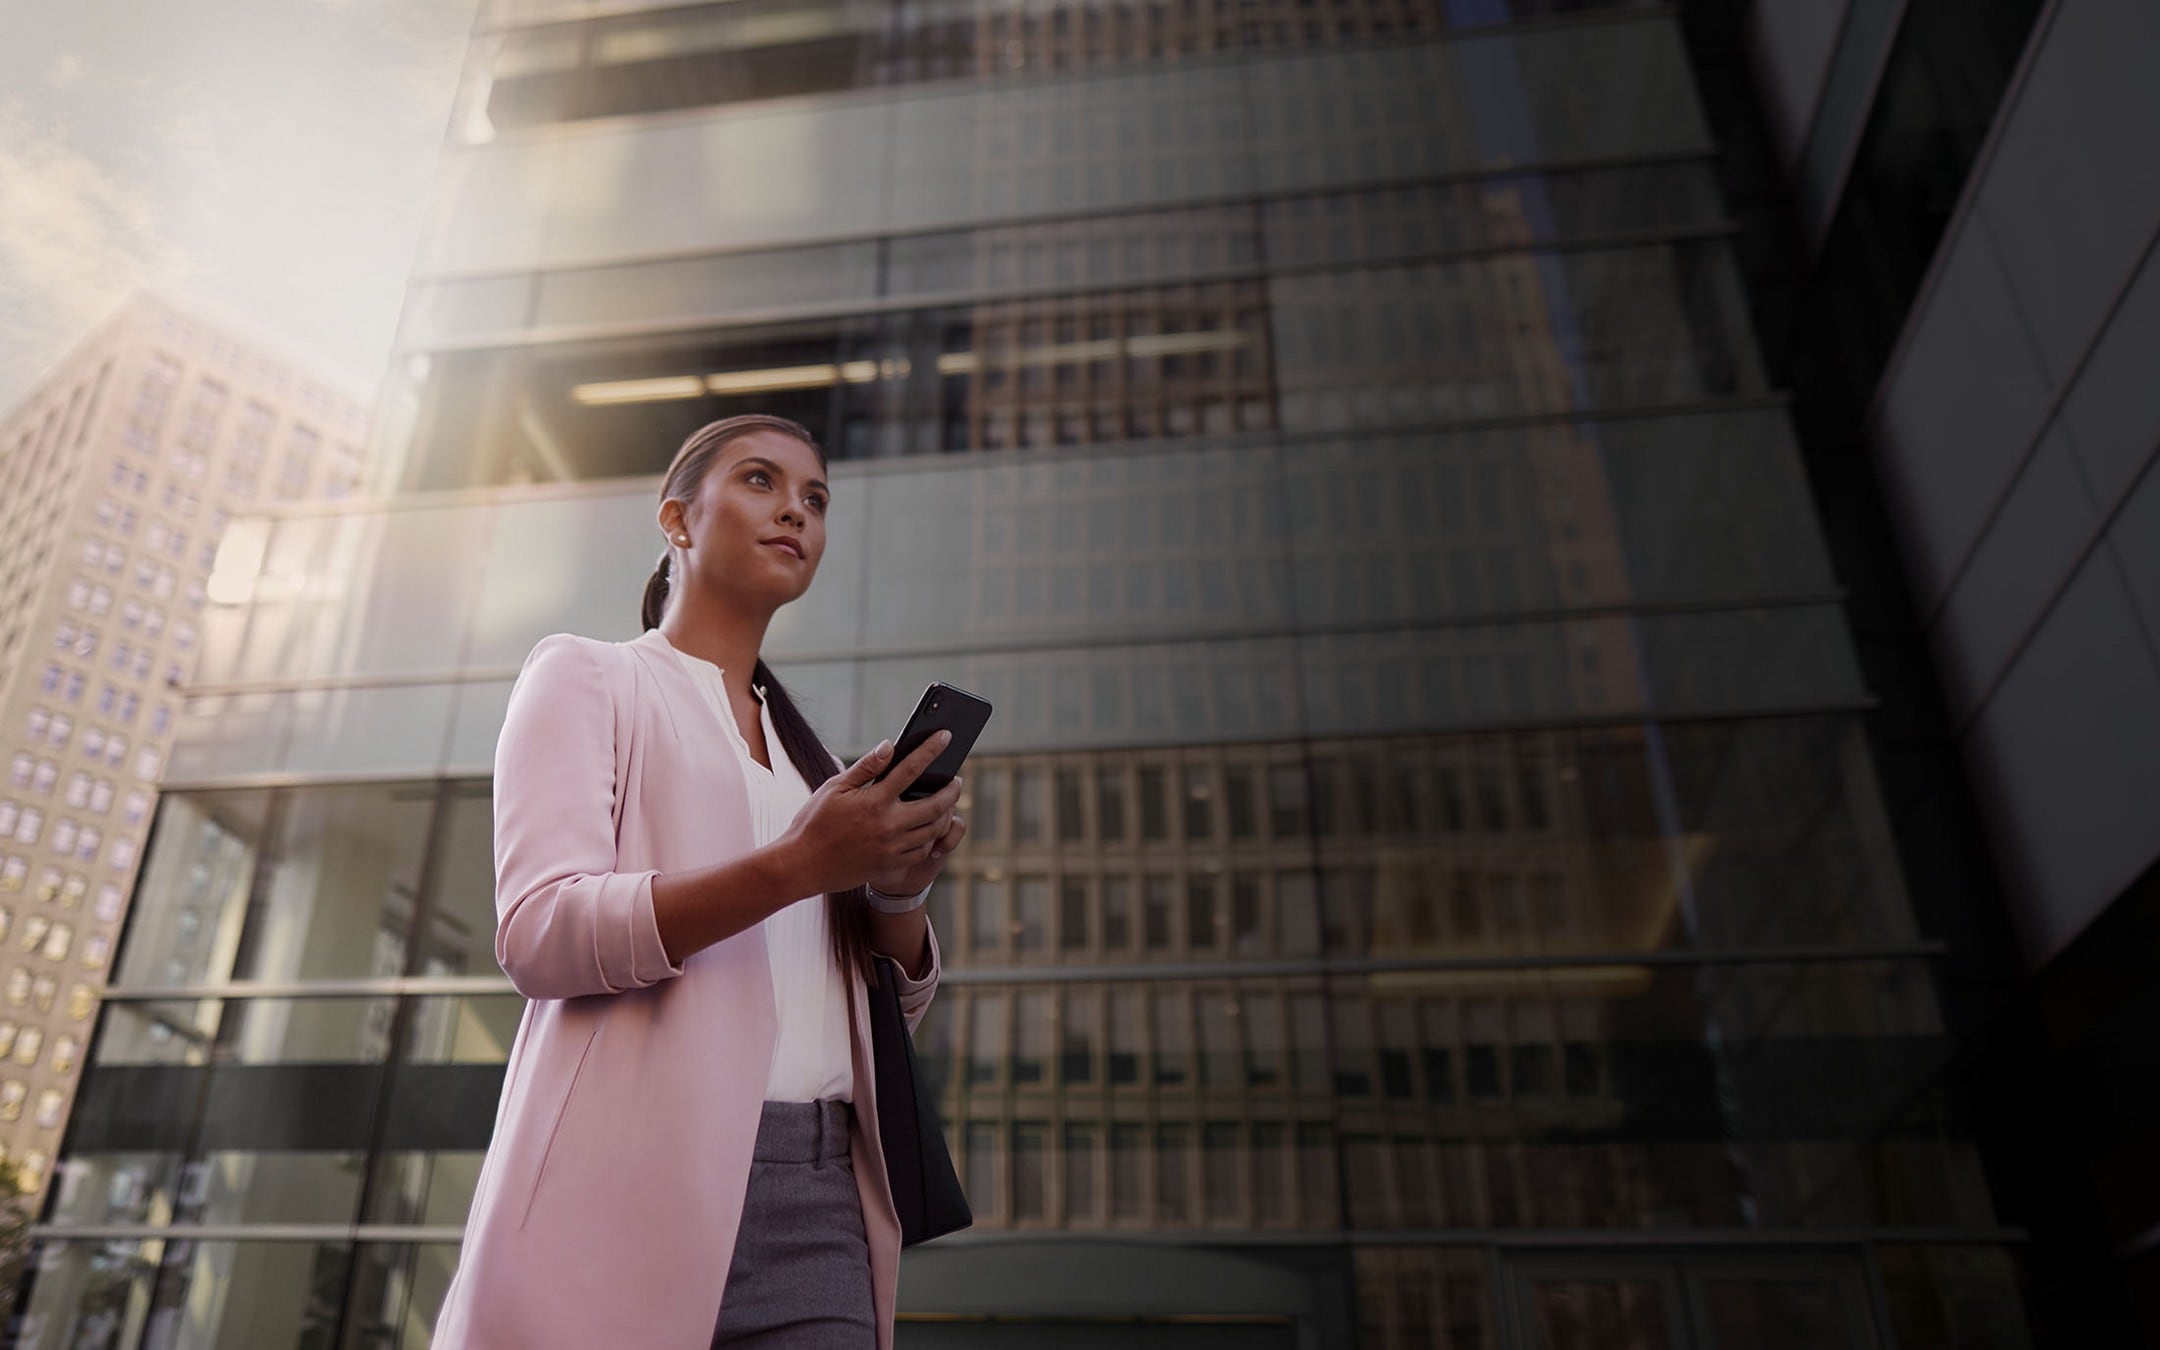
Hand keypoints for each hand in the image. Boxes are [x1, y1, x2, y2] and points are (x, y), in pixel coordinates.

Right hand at [779, 732, 965, 896]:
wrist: (803, 865)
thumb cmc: (815, 822)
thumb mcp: (835, 788)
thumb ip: (866, 767)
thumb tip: (889, 745)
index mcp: (874, 801)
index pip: (912, 768)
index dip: (932, 749)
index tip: (946, 736)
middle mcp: (888, 825)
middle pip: (936, 804)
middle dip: (952, 790)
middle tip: (956, 780)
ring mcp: (892, 848)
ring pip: (933, 829)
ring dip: (945, 814)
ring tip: (945, 803)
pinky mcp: (891, 866)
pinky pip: (922, 851)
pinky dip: (930, 837)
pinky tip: (928, 828)